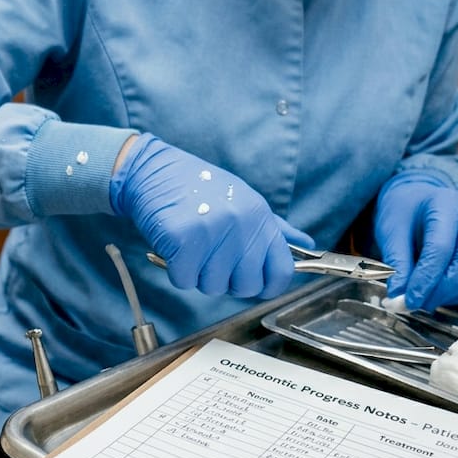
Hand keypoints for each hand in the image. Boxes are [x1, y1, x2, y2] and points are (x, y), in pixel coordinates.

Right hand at [110, 134, 313, 298]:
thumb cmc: (195, 187)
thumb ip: (274, 227)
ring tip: (190, 247)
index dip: (267, 285)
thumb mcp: (242, 199)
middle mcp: (241, 225)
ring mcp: (213, 232)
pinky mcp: (184, 240)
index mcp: (259, 216)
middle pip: (246, 286)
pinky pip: (185, 280)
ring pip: (213, 286)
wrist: (151, 171)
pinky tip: (174, 248)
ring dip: (197, 275)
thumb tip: (306, 245)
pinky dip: (175, 271)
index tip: (252, 282)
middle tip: (210, 259)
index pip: (282, 271)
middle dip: (226, 281)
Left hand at [374, 172, 457, 310]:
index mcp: (443, 205)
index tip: (410, 300)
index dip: (426, 279)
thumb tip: (399, 295)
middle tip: (423, 303)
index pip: (441, 247)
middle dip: (448, 288)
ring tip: (438, 298)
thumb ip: (397, 263)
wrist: (420, 200)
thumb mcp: (390, 232)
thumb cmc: (405, 212)